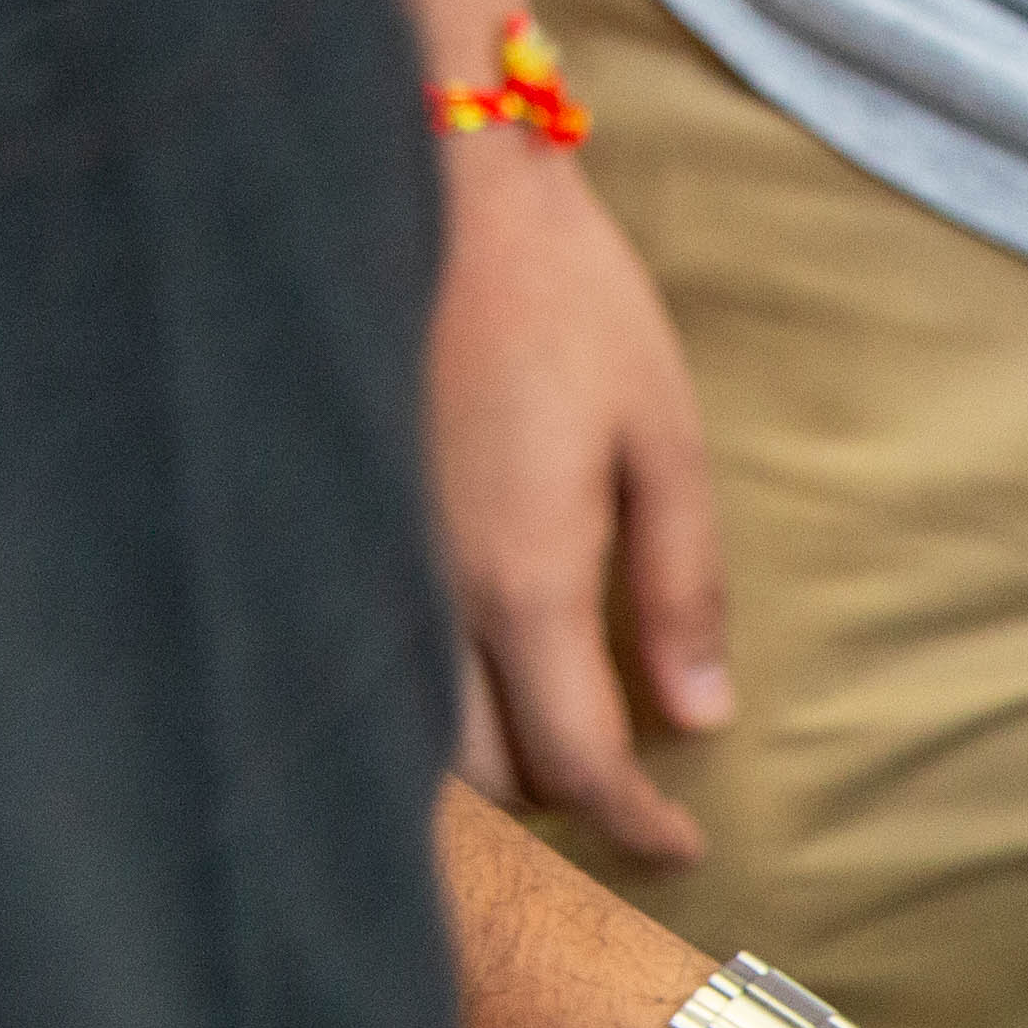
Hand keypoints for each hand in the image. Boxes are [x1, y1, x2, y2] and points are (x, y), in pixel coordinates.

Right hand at [433, 131, 735, 866]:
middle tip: (623, 784)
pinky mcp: (324, 533)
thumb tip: (703, 717)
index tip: (683, 849)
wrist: (423, 178)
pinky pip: (363, 665)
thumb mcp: (665, 436)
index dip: (639, 826)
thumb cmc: (561, 296)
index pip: (579, 765)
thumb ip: (683, 585)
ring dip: (483, 761)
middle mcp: (425, 594)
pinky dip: (418, 703)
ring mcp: (361, 565)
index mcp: (522, 578)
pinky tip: (466, 674)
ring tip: (549, 739)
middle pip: (488, 776)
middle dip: (561, 799)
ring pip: (411, 735)